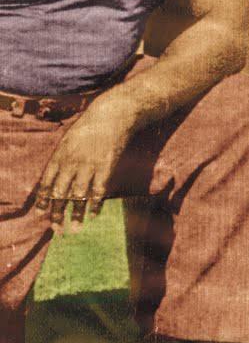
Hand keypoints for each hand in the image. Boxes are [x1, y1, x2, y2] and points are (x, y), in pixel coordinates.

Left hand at [35, 97, 137, 230]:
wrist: (113, 114)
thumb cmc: (90, 126)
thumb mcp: (69, 139)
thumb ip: (61, 159)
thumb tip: (54, 179)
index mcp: (60, 155)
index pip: (47, 182)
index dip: (43, 199)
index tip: (40, 213)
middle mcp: (72, 162)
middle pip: (62, 193)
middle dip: (57, 212)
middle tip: (56, 228)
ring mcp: (90, 165)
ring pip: (80, 195)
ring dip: (77, 213)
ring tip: (74, 228)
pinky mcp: (107, 166)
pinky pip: (99, 190)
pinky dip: (96, 204)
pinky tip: (94, 215)